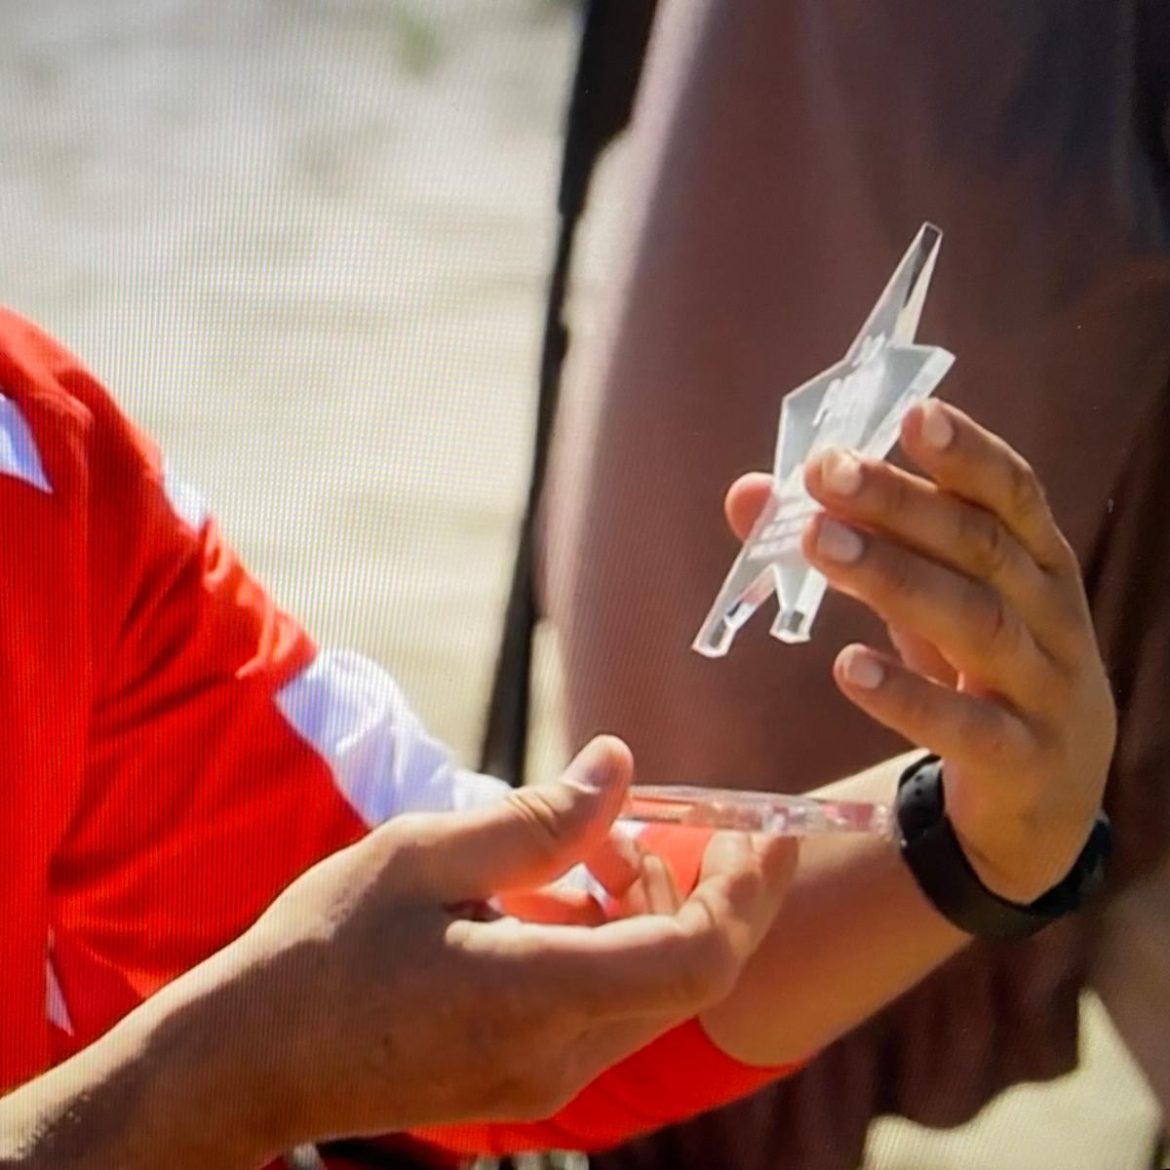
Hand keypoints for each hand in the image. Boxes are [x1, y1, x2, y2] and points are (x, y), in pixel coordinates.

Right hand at [229, 735, 795, 1151]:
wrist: (247, 1058)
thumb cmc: (322, 947)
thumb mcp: (423, 854)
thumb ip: (537, 817)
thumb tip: (620, 763)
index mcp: (535, 996)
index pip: (696, 958)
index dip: (745, 892)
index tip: (764, 831)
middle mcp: (556, 1056)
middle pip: (685, 973)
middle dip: (701, 889)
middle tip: (676, 818)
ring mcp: (541, 1082)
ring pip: (646, 990)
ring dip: (647, 912)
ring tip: (598, 845)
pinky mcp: (522, 1083)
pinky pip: (602, 1009)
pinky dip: (607, 945)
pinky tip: (558, 896)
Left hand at [724, 401, 1114, 903]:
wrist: (1046, 796)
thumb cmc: (977, 671)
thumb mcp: (925, 601)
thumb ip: (852, 542)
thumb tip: (748, 493)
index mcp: (1036, 563)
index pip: (1012, 494)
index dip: (966, 453)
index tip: (912, 413)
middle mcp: (1051, 615)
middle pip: (980, 546)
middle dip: (902, 503)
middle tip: (826, 473)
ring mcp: (1043, 690)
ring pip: (976, 622)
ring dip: (895, 577)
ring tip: (821, 543)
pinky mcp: (1020, 760)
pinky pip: (966, 726)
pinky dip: (907, 696)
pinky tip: (849, 667)